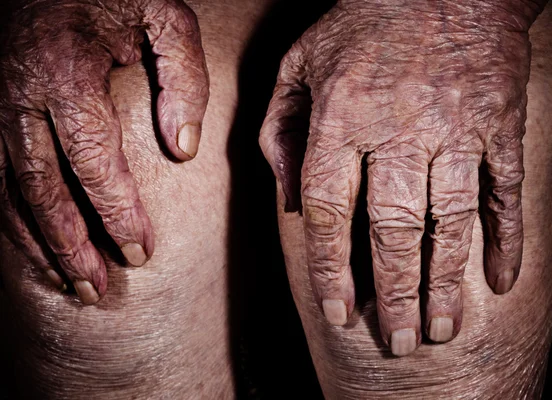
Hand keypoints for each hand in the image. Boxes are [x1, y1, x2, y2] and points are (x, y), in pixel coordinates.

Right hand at [0, 0, 208, 303]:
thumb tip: (185, 149)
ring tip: (70, 284)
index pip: (92, 159)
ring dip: (39, 243)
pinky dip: (15, 219)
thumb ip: (182, 78)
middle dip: (70, 244)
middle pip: (42, 187)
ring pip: (10, 190)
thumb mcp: (164, 17)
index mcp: (65, 71)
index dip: (116, 211)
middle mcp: (21, 94)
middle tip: (97, 289)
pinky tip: (38, 248)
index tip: (140, 252)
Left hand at [260, 0, 544, 354]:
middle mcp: (397, 129)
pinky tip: (502, 281)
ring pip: (451, 221)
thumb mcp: (298, 64)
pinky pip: (505, 190)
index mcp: (339, 118)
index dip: (330, 267)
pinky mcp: (501, 123)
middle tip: (397, 341)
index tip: (340, 311)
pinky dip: (508, 238)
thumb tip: (283, 202)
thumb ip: (278, 131)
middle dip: (394, 293)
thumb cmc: (363, 22)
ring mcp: (456, 127)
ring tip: (441, 328)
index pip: (326, 210)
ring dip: (446, 281)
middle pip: (392, 228)